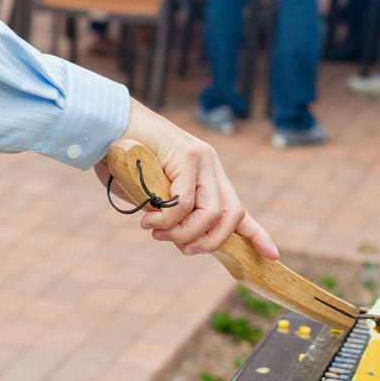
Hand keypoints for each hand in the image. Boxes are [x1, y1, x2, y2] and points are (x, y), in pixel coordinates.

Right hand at [94, 98, 278, 259]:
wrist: (107, 125)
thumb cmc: (125, 162)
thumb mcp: (152, 195)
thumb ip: (170, 215)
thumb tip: (183, 241)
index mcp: (206, 176)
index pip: (238, 208)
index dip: (256, 234)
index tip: (272, 255)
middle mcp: (211, 165)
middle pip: (232, 214)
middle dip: (209, 242)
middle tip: (180, 248)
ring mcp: (202, 158)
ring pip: (212, 212)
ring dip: (184, 233)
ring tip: (157, 233)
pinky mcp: (188, 154)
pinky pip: (186, 202)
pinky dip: (169, 219)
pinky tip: (149, 221)